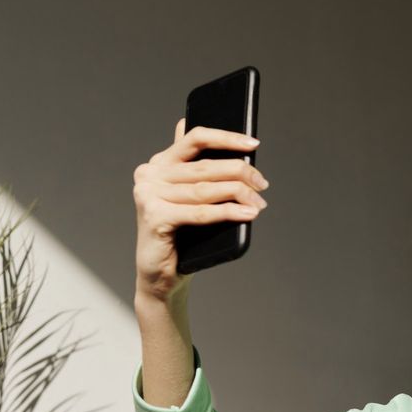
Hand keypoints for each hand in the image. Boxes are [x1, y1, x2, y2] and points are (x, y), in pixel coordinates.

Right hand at [133, 118, 269, 301]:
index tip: (253, 145)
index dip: (226, 138)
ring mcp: (149, 195)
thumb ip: (202, 170)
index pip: (195, 138)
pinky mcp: (154, 217)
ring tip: (259, 202)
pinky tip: (246, 213)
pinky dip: (226, 212)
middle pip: (204, 167)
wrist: (160, 273)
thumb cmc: (181, 233)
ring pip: (204, 189)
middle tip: (262, 184)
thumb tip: (239, 151)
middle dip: (240, 173)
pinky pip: (199, 212)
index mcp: (159, 163)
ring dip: (238, 194)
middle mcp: (150, 174)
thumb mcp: (192, 196)